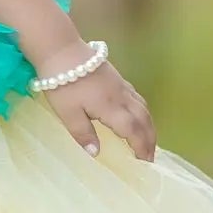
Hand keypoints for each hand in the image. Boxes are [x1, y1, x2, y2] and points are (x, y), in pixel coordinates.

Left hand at [32, 40, 154, 161]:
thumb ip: (83, 133)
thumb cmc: (63, 84)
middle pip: (143, 119)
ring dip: (149, 125)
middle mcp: (121, 97)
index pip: (133, 130)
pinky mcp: (116, 78)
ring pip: (143, 107)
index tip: (145, 162)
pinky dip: (143, 111)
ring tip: (148, 139)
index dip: (141, 146)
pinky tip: (137, 114)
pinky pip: (137, 97)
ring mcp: (121, 86)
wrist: (61, 51)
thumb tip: (96, 154)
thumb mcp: (68, 113)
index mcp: (111, 108)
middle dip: (150, 138)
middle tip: (151, 156)